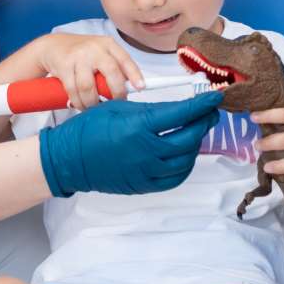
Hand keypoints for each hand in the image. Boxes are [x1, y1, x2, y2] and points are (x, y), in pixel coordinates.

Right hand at [39, 33, 144, 110]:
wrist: (52, 45)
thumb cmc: (81, 54)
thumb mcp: (100, 53)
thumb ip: (114, 67)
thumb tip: (131, 89)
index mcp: (108, 44)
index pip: (125, 59)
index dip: (134, 74)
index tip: (140, 88)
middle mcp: (94, 48)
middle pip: (111, 72)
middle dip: (116, 93)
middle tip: (117, 104)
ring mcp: (78, 56)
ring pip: (89, 86)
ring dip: (93, 102)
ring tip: (94, 108)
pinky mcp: (64, 65)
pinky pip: (73, 90)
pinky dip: (78, 102)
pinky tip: (81, 105)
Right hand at [39, 91, 222, 196]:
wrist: (69, 158)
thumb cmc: (89, 129)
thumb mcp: (118, 108)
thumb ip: (149, 110)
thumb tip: (176, 110)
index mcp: (138, 126)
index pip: (181, 114)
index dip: (202, 106)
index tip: (214, 99)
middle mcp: (145, 150)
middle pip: (188, 137)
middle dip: (203, 123)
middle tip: (208, 113)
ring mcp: (145, 170)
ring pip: (185, 159)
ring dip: (196, 144)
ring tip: (196, 132)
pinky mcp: (143, 184)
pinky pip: (174, 177)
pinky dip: (185, 165)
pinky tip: (184, 155)